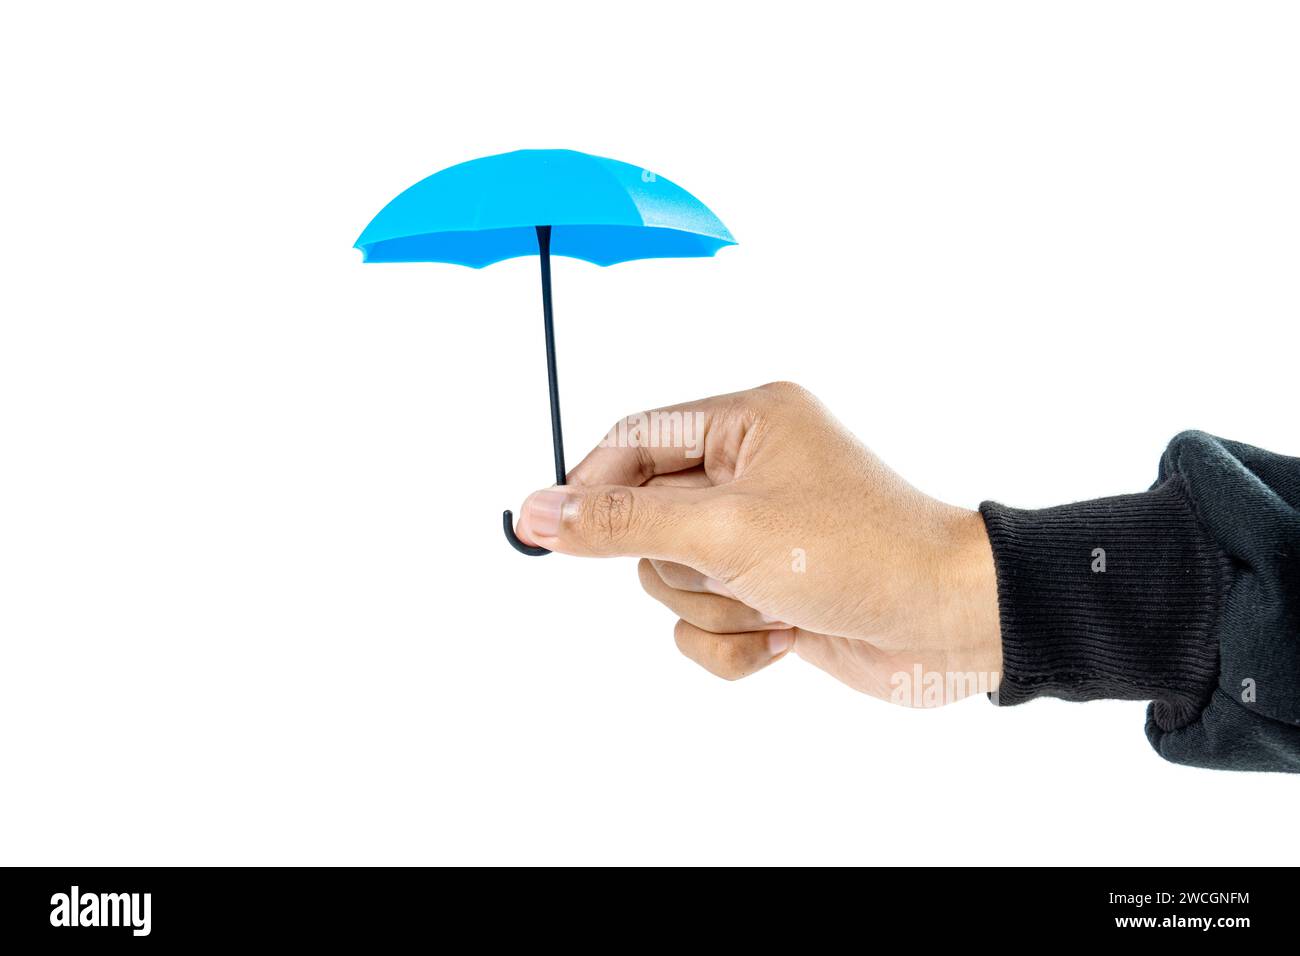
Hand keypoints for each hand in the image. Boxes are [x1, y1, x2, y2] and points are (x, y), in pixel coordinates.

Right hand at [514, 382, 1001, 704]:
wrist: (952, 626)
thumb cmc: (860, 554)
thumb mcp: (726, 532)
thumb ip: (621, 522)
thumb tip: (535, 512)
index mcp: (747, 423)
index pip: (632, 440)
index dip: (589, 487)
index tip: (549, 534)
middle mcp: (751, 471)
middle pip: (645, 519)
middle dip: (684, 565)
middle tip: (734, 571)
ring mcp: (759, 535)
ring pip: (673, 578)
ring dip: (718, 609)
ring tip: (777, 603)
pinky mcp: (768, 590)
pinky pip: (704, 625)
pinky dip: (735, 642)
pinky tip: (788, 635)